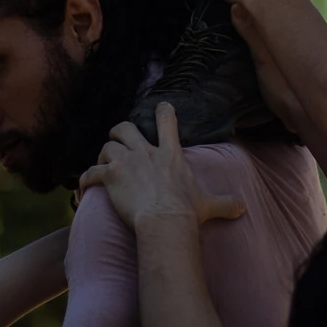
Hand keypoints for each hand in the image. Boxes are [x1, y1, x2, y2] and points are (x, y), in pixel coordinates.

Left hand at [79, 104, 244, 227]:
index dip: (163, 111)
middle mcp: (147, 152)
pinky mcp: (111, 176)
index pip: (167, 122)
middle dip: (118, 132)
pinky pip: (91, 173)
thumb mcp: (208, 205)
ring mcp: (127, 162)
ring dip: (102, 156)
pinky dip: (84, 180)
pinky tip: (82, 188)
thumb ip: (225, 203)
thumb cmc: (186, 212)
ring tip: (100, 167)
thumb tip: (244, 208)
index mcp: (170, 154)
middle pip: (125, 128)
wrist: (165, 221)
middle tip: (116, 141)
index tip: (160, 106)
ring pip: (107, 147)